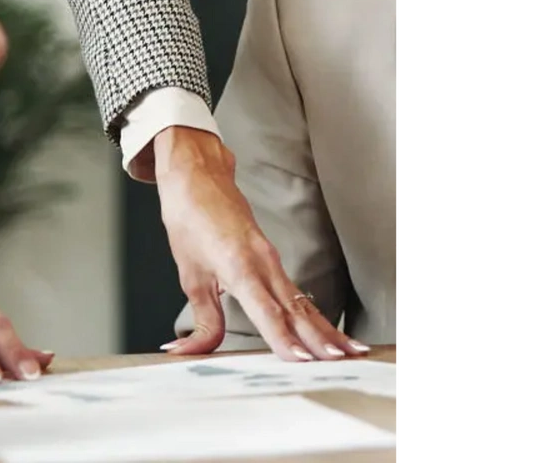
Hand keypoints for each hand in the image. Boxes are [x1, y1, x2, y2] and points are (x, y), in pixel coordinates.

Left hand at [152, 127, 368, 361]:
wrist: (198, 178)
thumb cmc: (190, 220)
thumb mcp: (189, 276)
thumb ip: (201, 320)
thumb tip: (189, 351)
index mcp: (239, 266)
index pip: (266, 309)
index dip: (283, 336)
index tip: (299, 359)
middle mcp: (263, 262)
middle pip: (295, 308)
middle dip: (318, 338)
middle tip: (337, 362)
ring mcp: (272, 260)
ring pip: (303, 302)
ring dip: (327, 330)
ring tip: (350, 353)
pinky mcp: (274, 260)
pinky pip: (299, 294)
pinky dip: (317, 317)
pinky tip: (333, 335)